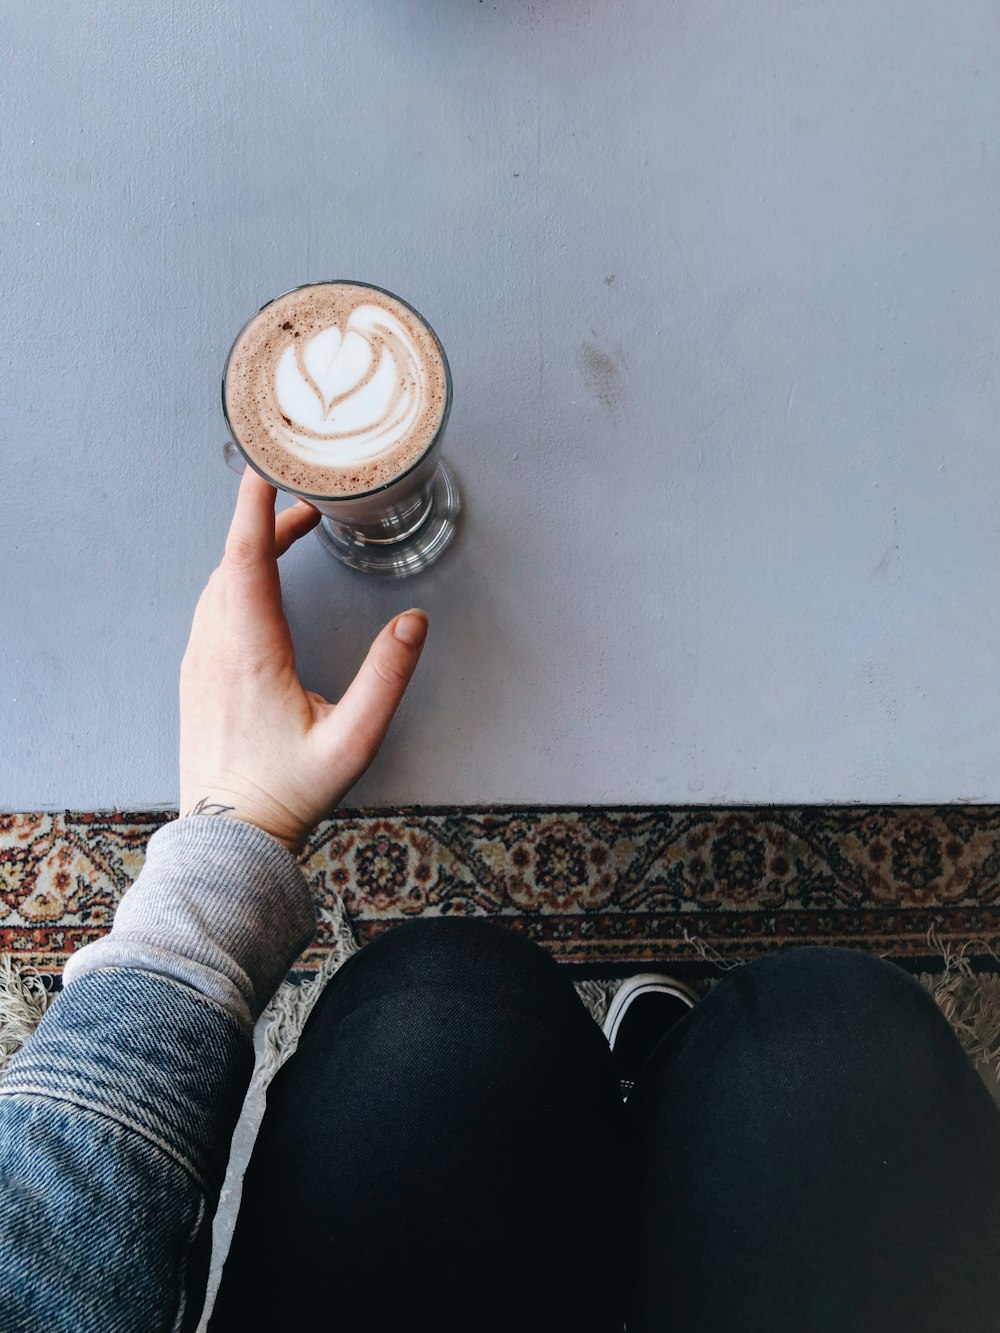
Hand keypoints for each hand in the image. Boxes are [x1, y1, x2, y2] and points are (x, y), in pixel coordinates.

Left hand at [178, 468, 429, 854]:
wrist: (228, 838)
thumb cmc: (287, 792)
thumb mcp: (353, 740)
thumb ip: (386, 678)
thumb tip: (413, 622)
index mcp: (249, 653)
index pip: (245, 559)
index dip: (255, 508)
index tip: (264, 465)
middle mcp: (215, 648)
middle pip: (232, 562)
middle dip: (265, 522)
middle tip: (307, 501)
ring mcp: (199, 662)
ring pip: (218, 584)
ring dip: (249, 551)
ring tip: (290, 534)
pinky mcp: (197, 677)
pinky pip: (211, 607)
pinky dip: (234, 579)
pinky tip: (259, 585)